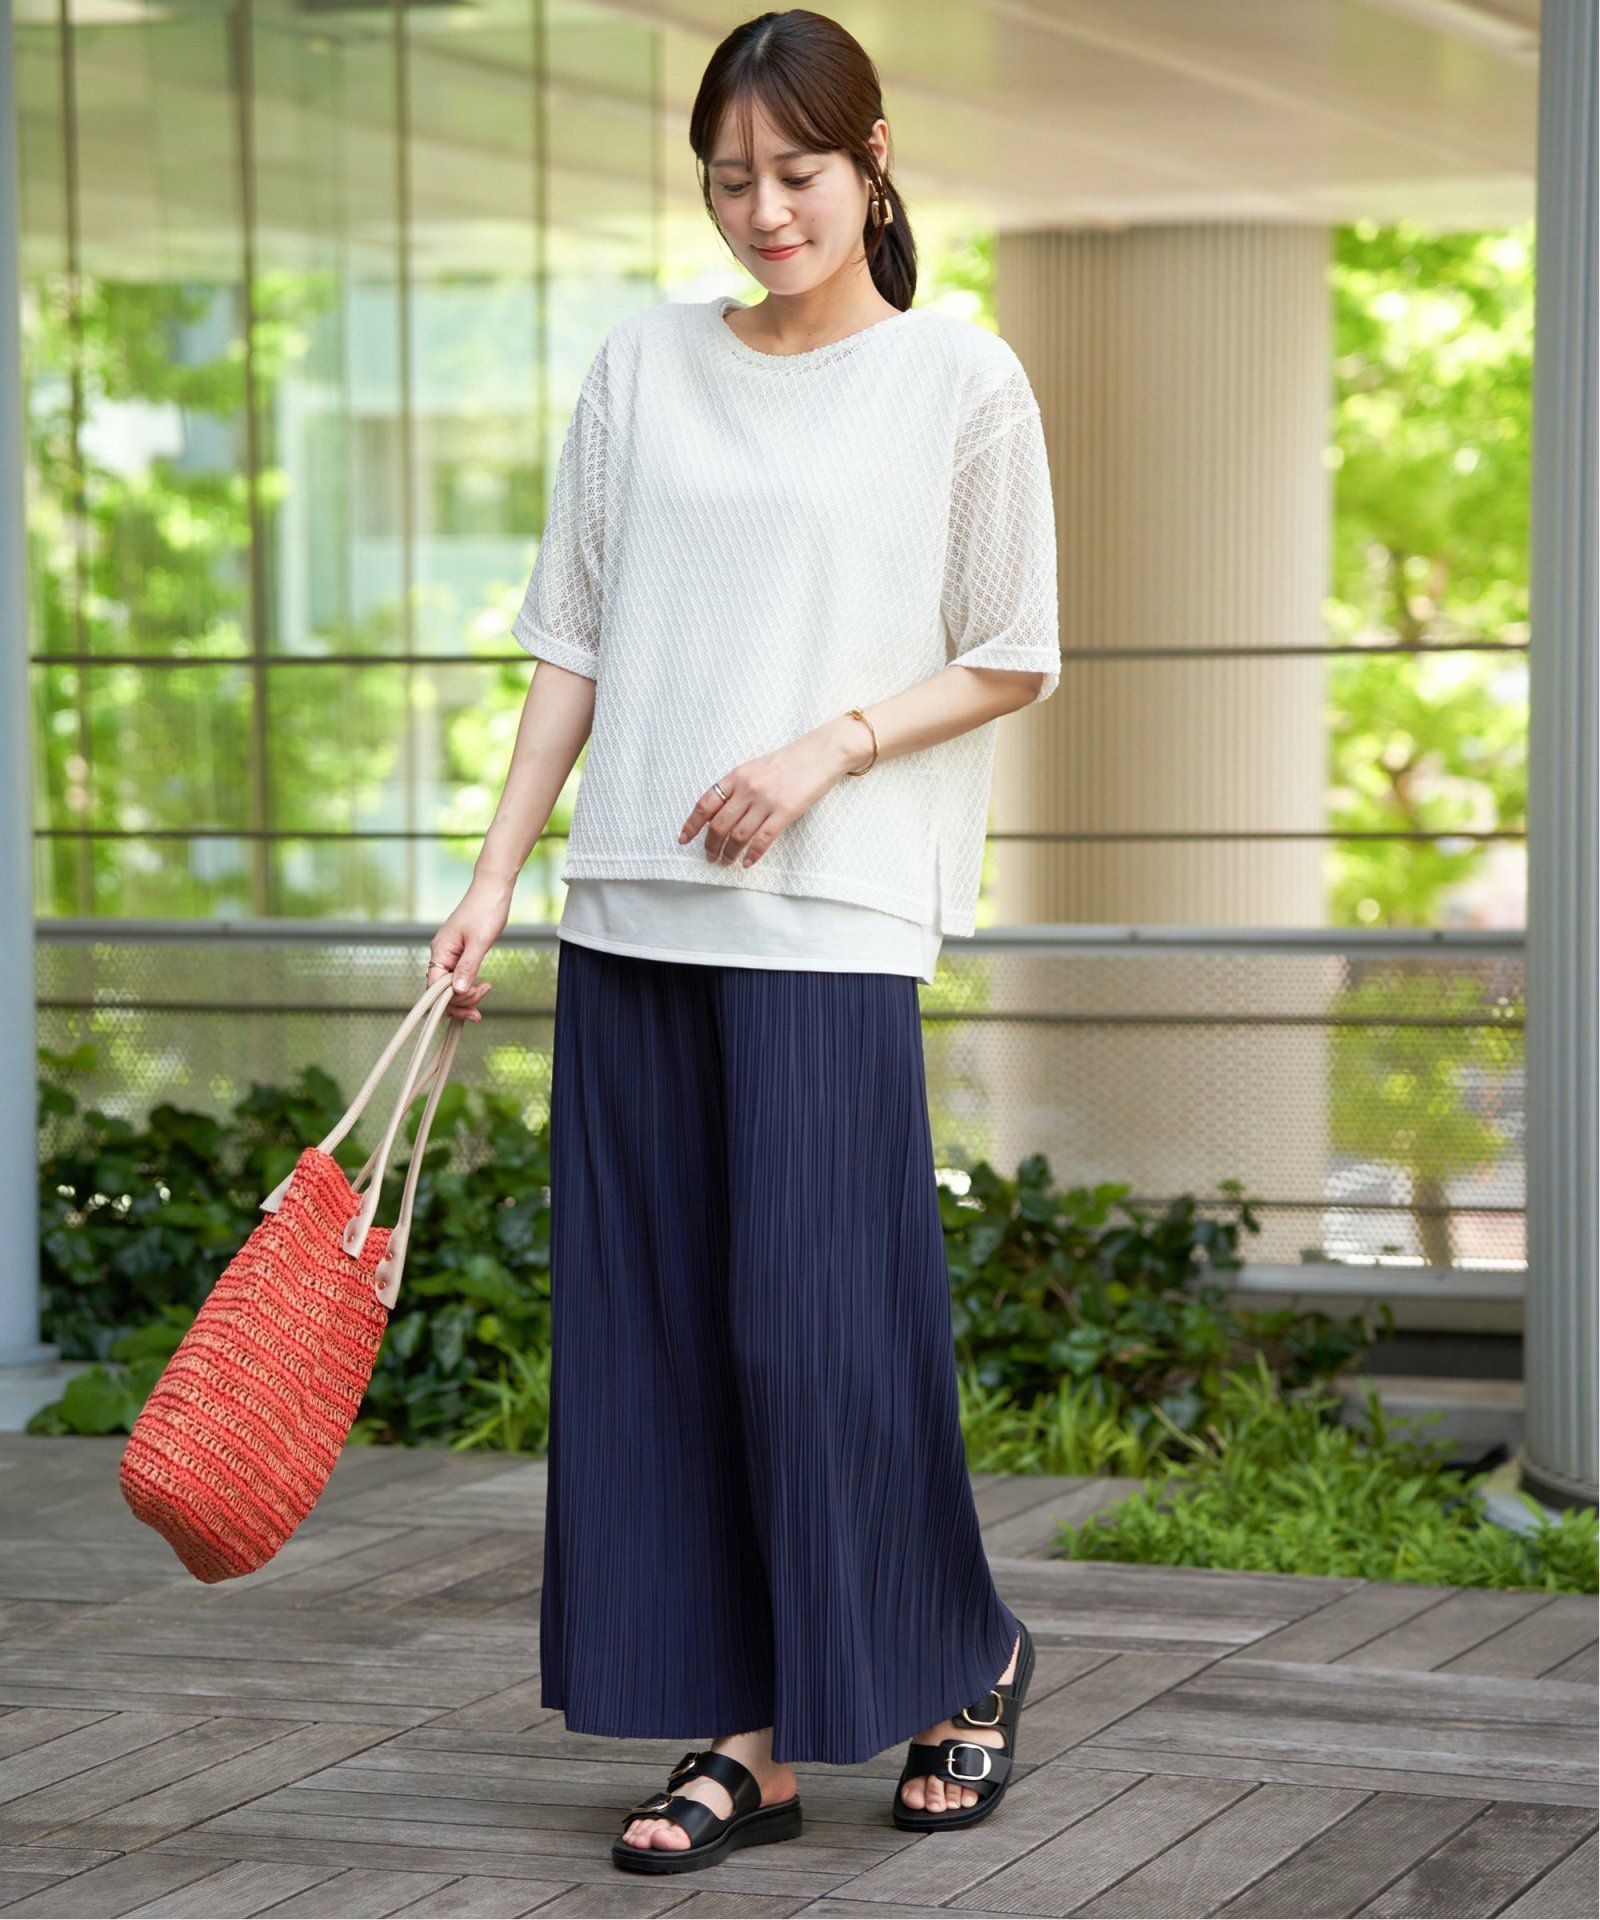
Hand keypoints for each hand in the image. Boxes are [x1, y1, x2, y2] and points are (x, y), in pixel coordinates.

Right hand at [426, 873, 512, 1019]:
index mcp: (440, 951)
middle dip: (461, 1000)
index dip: (452, 1001)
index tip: (473, 1006)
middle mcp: (441, 954)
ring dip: (467, 994)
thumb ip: (468, 967)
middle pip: (441, 989)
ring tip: (486, 989)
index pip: (434, 987)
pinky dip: (469, 984)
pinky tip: (482, 987)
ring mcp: (450, 953)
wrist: (493, 889)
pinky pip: (459, 976)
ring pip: (451, 984)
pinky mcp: (461, 952)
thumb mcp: (479, 941)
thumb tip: (457, 991)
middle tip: (484, 995)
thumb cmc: (486, 910)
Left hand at [679, 714, 871, 866]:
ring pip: (738, 836)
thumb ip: (738, 786)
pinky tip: (746, 863)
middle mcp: (747, 788)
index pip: (705, 803)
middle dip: (710, 845)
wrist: (822, 753)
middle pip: (718, 824)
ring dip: (728, 853)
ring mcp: (766, 801)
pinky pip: (762, 840)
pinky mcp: (785, 812)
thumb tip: (719, 812)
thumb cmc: (789, 761)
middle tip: (709, 857)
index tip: (684, 839)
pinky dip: (752, 855)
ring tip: (725, 862)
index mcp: (737, 775)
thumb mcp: (756, 767)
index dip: (692, 824)